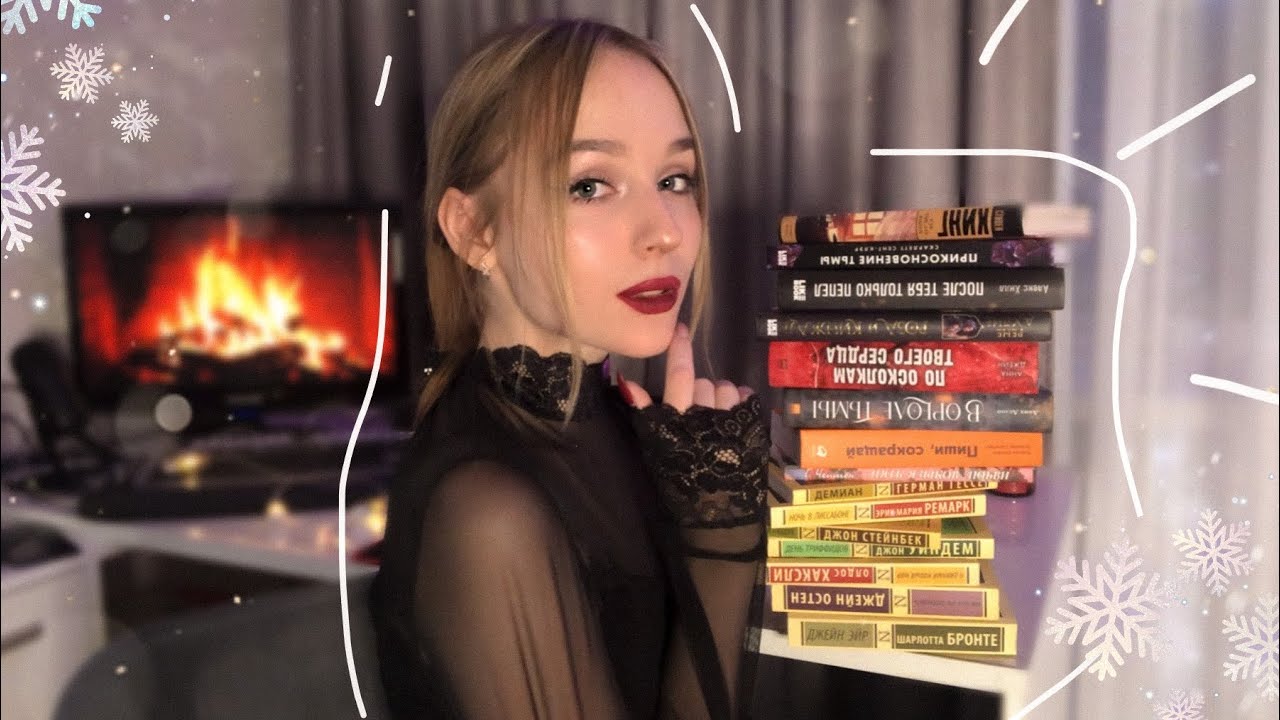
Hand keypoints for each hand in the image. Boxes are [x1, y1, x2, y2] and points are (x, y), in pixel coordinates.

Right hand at [615, 323, 767, 528]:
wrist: (719, 517)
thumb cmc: (683, 484)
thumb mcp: (656, 449)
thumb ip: (644, 413)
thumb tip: (623, 380)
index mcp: (678, 421)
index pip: (678, 375)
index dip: (679, 349)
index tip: (681, 328)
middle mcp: (707, 416)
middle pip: (701, 383)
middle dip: (698, 393)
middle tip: (697, 418)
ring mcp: (734, 421)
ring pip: (725, 388)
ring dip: (721, 398)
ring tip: (717, 421)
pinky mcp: (755, 428)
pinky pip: (747, 397)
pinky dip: (740, 404)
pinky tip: (735, 421)